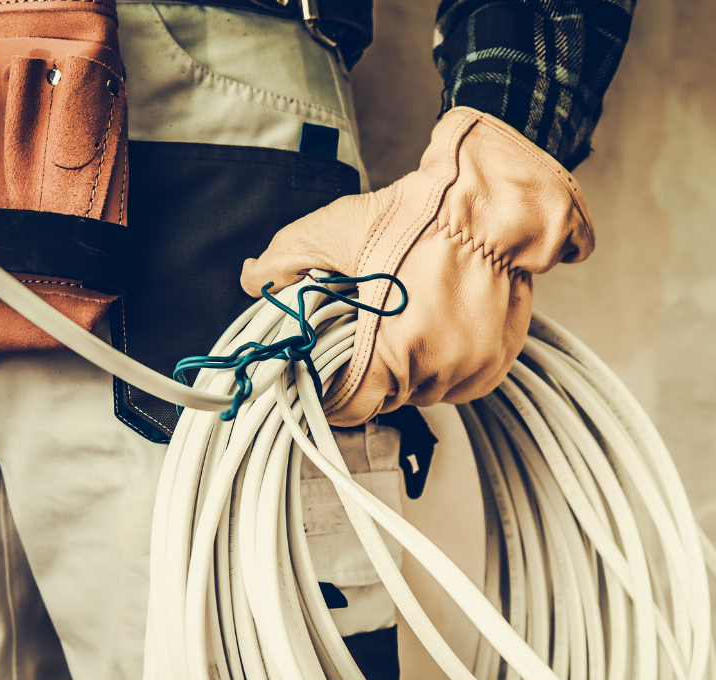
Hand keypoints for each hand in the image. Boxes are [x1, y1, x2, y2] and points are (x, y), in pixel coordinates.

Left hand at [241, 107, 594, 425]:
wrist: (491, 200)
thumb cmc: (417, 216)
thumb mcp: (334, 231)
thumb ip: (284, 260)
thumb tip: (254, 277)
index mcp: (389, 356)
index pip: (348, 409)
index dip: (330, 391)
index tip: (326, 374)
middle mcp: (434, 372)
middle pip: (385, 399)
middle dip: (369, 371)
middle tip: (367, 330)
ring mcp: (470, 370)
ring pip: (423, 392)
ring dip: (408, 368)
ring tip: (403, 320)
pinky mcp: (496, 363)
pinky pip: (458, 383)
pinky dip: (443, 364)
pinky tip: (434, 326)